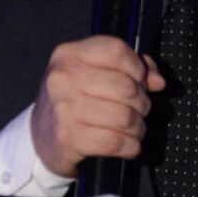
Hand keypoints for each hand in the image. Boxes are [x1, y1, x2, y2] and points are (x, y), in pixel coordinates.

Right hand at [29, 36, 164, 176]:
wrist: (40, 138)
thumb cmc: (72, 102)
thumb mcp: (92, 74)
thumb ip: (128, 68)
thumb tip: (156, 81)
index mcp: (69, 55)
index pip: (116, 50)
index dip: (137, 68)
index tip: (141, 81)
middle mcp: (63, 78)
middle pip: (126, 87)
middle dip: (142, 103)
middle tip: (139, 110)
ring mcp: (63, 108)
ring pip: (125, 117)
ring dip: (138, 127)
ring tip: (134, 129)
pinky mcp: (68, 137)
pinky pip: (116, 141)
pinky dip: (130, 146)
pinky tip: (127, 145)